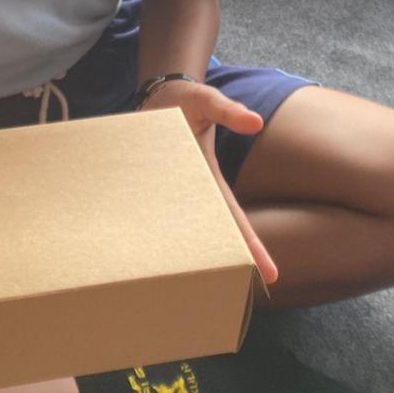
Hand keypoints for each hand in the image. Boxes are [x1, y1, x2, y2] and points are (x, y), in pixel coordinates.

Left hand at [140, 81, 277, 285]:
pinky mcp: (140, 182)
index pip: (232, 217)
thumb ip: (229, 112)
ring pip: (169, 228)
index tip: (270, 274)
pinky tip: (123, 248)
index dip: (250, 245)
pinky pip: (139, 209)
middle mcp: (187, 189)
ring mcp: (164, 188)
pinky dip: (135, 226)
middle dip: (213, 263)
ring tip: (166, 289)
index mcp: (207, 177)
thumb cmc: (188, 101)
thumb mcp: (208, 101)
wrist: (158, 94)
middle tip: (220, 298)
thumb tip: (254, 122)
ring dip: (170, 252)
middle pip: (202, 233)